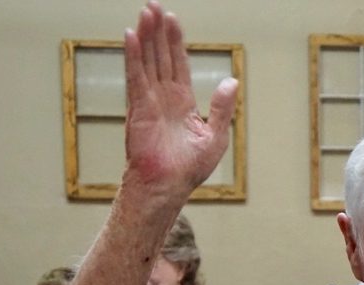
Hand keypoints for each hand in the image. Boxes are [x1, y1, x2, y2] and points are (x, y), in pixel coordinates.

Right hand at [123, 2, 237, 197]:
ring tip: (145, 11)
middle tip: (154, 4)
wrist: (169, 187)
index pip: (178, 64)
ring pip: (147, 60)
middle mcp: (163, 97)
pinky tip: (131, 36)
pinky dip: (133, 56)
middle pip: (160, 55)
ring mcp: (149, 101)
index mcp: (182, 102)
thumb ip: (223, 108)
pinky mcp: (138, 108)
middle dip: (158, 30)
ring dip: (146, 36)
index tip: (172, 19)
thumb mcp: (215, 136)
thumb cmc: (189, 169)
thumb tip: (232, 81)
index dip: (175, 42)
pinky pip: (135, 77)